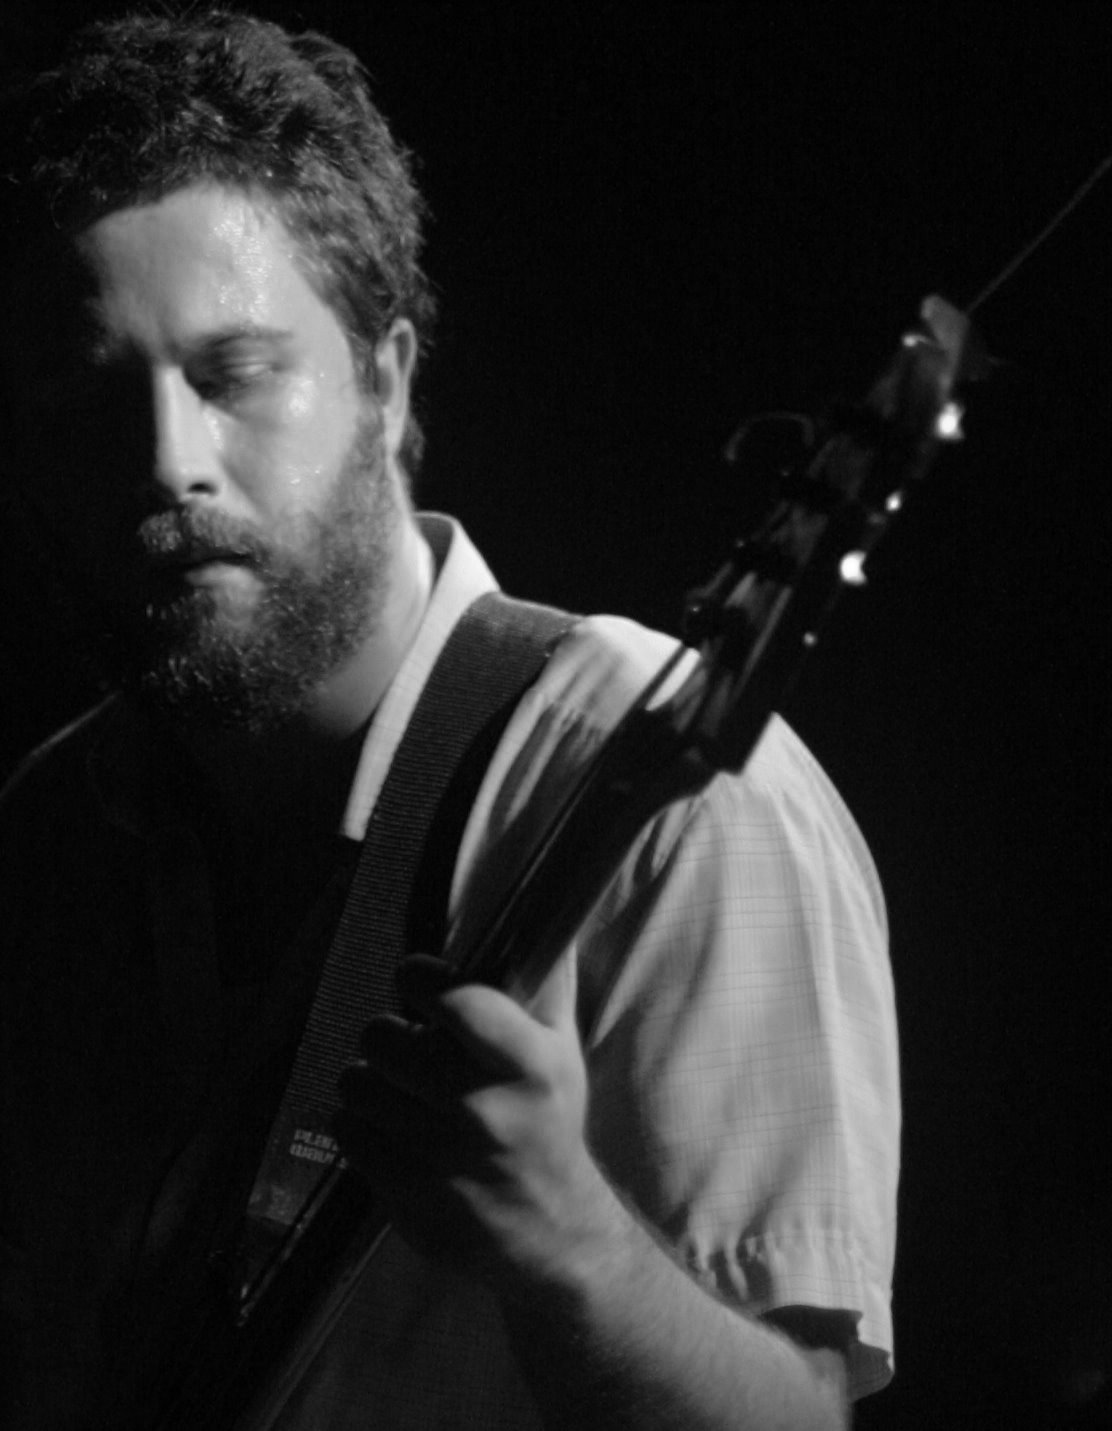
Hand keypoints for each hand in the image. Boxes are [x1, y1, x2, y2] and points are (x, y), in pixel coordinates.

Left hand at [336, 945, 612, 1286]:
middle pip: (384, 1039)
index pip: (457, 1002)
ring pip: (356, 1082)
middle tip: (409, 1046)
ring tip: (400, 1090)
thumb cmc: (548, 1124)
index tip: (416, 980)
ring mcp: (441, 1158)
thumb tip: (542, 911)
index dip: (419, 979)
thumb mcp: (561, 1052)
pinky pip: (346, 1129)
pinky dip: (360, 1123)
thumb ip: (546, 982)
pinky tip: (392, 1128)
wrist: (549, 1232)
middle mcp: (484, 1111)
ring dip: (371, 1080)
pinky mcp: (405, 1194)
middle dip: (390, 1034)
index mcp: (529, 1066)